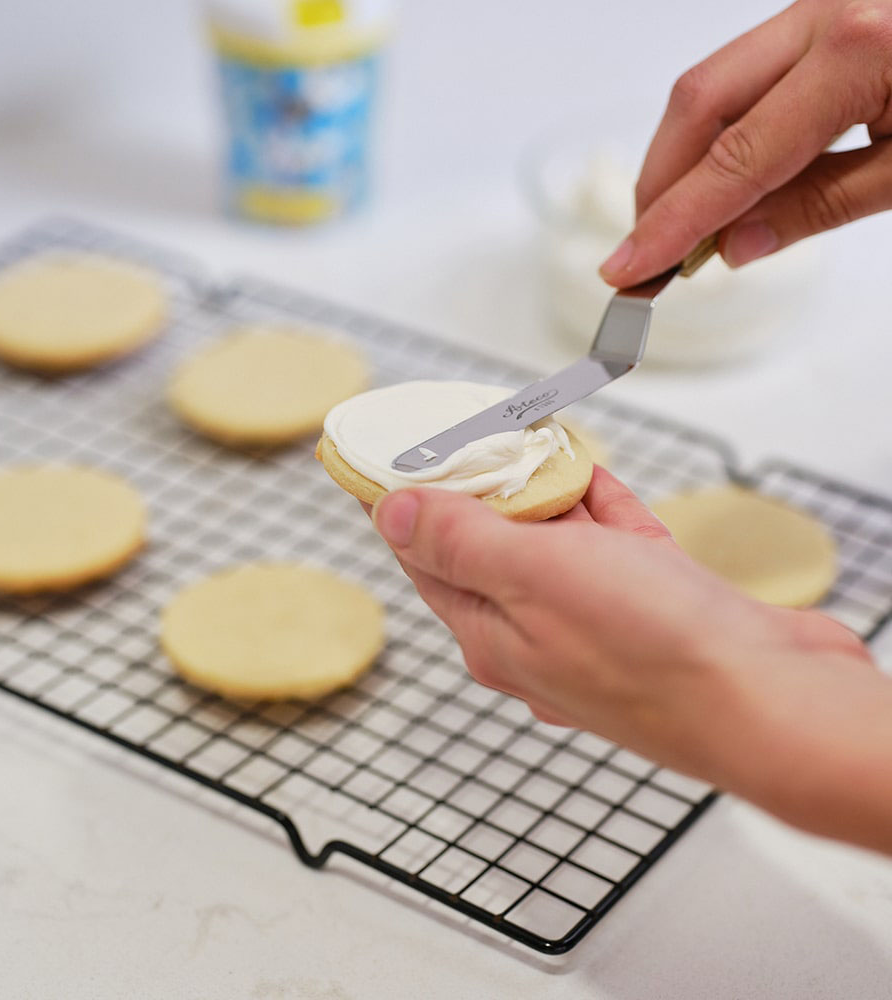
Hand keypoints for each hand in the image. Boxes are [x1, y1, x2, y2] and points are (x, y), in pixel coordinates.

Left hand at [371, 469, 891, 852]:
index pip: (428, 563)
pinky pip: (616, 554)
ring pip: (558, 550)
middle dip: (488, 494)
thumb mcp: (531, 575)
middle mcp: (539, 640)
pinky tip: (597, 480)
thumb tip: (390, 515)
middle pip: (494, 552)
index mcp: (493, 637)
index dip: (413, 508)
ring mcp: (600, 631)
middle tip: (481, 436)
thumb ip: (459, 541)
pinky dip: (604, 516)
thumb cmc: (651, 648)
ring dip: (549, 497)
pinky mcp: (657, 616)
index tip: (408, 457)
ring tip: (537, 444)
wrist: (776, 702)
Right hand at [600, 0, 891, 285]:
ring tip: (681, 230)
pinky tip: (724, 185)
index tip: (628, 269)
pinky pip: (746, 76)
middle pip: (699, 103)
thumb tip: (735, 245)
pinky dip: (720, 135)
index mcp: (862, 51)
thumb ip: (821, 205)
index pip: (735, 157)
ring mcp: (824, 8)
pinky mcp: (826, 17)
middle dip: (659, 187)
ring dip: (682, 162)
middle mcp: (831, 14)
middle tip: (646, 256)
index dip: (672, 223)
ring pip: (712, 85)